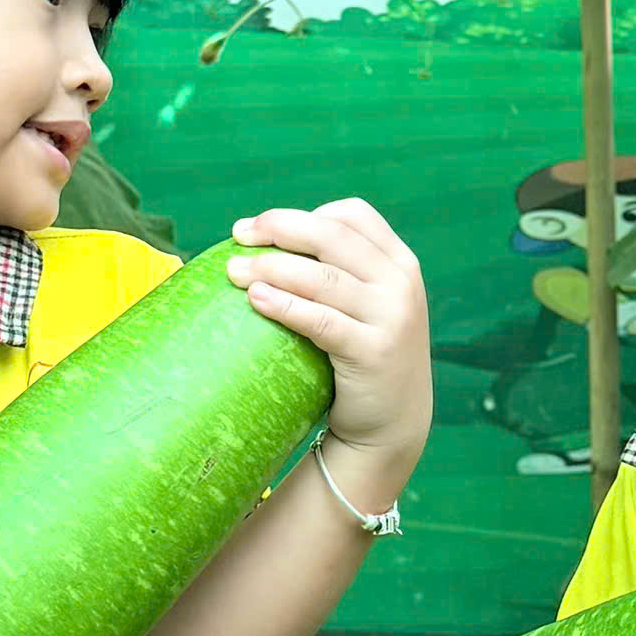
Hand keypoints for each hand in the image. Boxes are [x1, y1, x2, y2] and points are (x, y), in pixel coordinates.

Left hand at [228, 200, 431, 483]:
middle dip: (280, 228)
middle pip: (332, 236)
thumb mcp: (369, 303)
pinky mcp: (373, 351)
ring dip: (272, 267)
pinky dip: (285, 305)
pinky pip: (320, 320)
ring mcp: (392, 316)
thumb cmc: (364, 353)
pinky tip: (255, 299)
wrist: (395, 421)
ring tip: (234, 270)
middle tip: (237, 235)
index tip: (259, 225)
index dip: (302, 213)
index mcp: (400, 261)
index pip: (352, 215)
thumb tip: (266, 242)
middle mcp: (401, 282)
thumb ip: (340, 271)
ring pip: (323, 277)